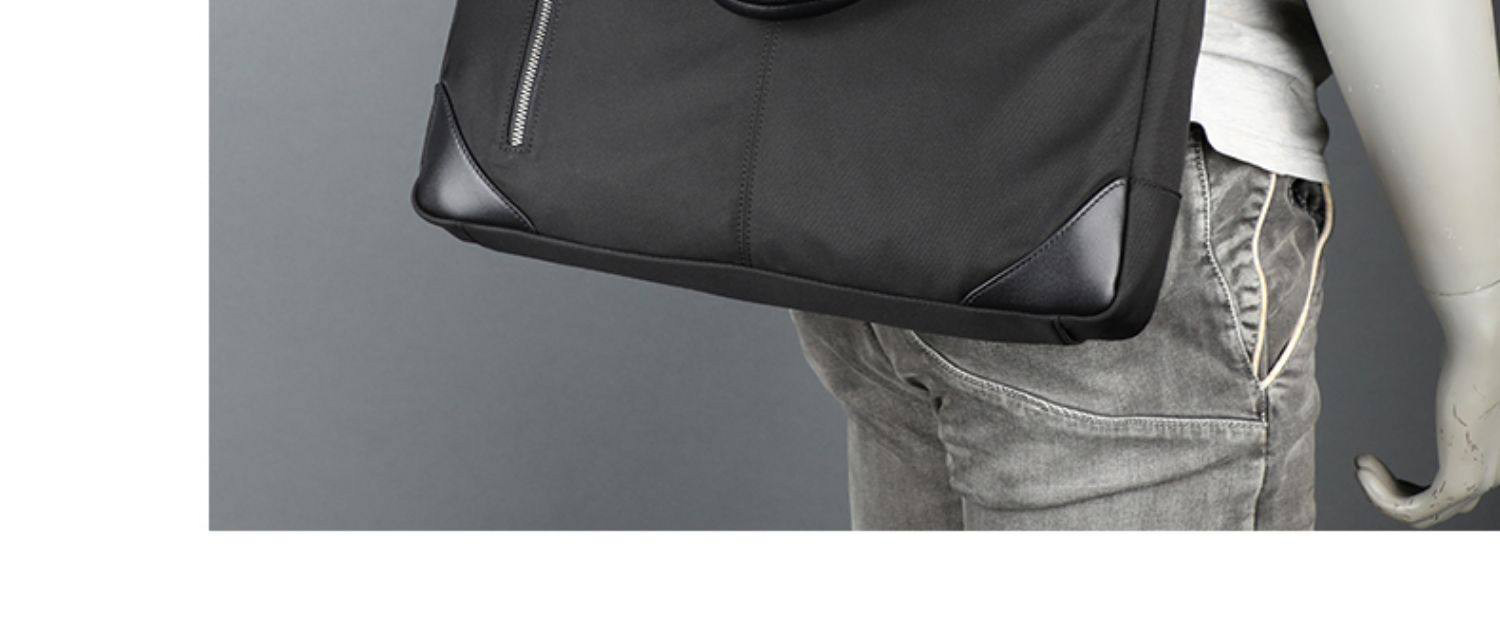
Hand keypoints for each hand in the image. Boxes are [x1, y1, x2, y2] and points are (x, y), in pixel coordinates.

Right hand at [1356, 285, 1499, 527]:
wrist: (1487, 350)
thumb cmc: (1476, 358)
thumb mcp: (1463, 391)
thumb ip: (1458, 406)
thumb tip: (1445, 389)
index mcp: (1493, 460)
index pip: (1448, 496)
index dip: (1405, 487)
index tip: (1374, 464)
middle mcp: (1490, 477)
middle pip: (1433, 511)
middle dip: (1391, 492)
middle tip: (1362, 465)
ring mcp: (1477, 482)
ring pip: (1420, 515)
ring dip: (1380, 494)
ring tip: (1359, 465)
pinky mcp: (1459, 481)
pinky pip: (1412, 509)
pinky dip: (1380, 497)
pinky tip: (1362, 469)